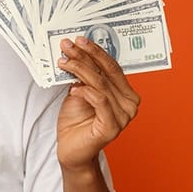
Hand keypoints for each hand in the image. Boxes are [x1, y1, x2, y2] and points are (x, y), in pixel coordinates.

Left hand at [55, 36, 140, 170]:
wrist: (71, 150)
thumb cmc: (76, 121)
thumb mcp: (79, 92)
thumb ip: (84, 76)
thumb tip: (76, 53)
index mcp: (126, 94)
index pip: (113, 67)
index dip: (96, 52)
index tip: (79, 40)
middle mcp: (129, 104)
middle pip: (107, 73)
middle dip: (86, 56)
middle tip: (68, 45)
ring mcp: (123, 116)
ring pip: (101, 84)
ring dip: (80, 70)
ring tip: (63, 63)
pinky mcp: (112, 127)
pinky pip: (99, 101)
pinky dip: (84, 91)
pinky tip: (72, 88)